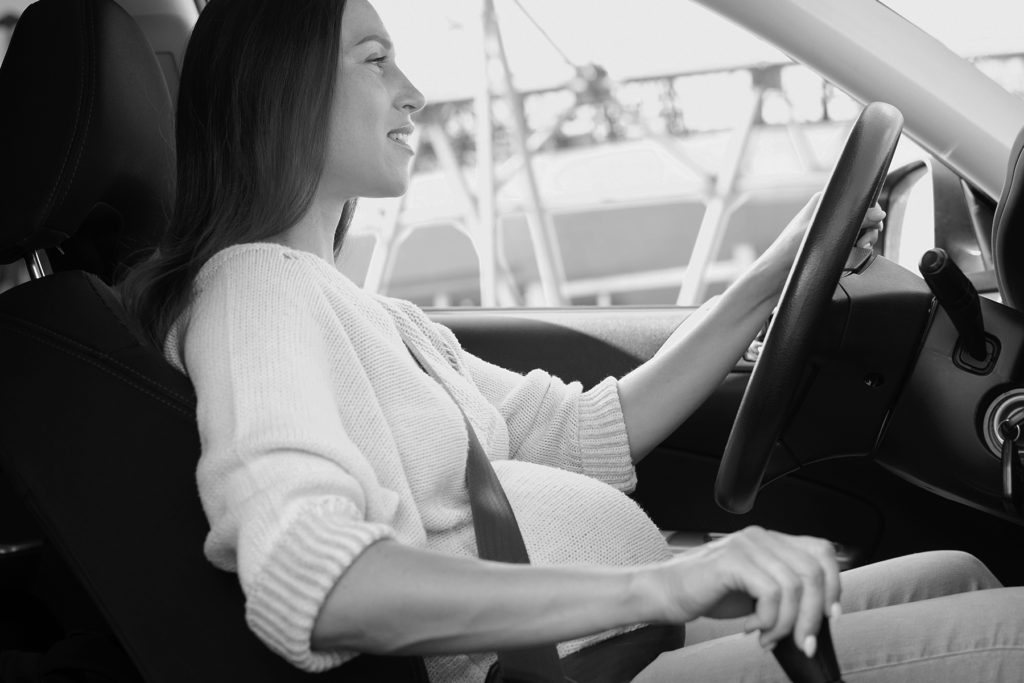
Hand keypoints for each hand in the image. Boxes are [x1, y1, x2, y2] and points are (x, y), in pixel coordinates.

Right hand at [646, 526, 841, 656]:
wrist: (664, 593)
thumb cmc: (706, 592)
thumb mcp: (755, 591)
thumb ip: (784, 593)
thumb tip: (818, 617)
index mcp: (770, 540)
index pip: (821, 551)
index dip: (834, 584)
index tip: (831, 617)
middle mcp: (760, 537)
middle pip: (813, 572)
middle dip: (812, 616)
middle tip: (802, 642)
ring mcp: (746, 546)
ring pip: (794, 586)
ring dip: (786, 623)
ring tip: (767, 636)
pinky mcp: (732, 561)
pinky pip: (770, 593)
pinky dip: (767, 619)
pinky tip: (750, 627)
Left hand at [760, 193, 886, 279]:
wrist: (776, 274)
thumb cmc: (791, 250)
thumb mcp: (825, 233)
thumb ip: (854, 222)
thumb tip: (879, 213)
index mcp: (823, 201)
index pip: (856, 198)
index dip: (870, 209)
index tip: (875, 223)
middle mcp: (827, 213)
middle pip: (861, 215)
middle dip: (869, 228)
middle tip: (865, 241)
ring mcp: (829, 230)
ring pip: (858, 231)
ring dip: (864, 240)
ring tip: (860, 248)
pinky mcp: (829, 245)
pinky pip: (850, 244)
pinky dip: (855, 250)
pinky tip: (852, 256)